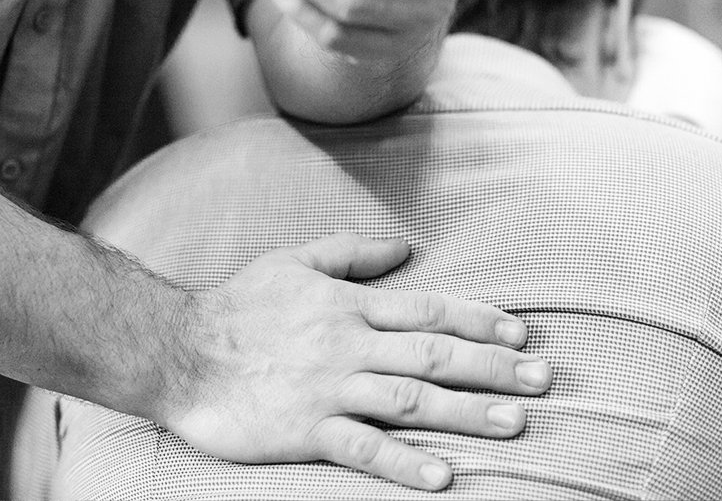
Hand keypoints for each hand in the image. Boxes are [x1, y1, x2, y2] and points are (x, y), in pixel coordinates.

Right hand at [156, 233, 550, 491]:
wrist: (179, 350)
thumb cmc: (239, 305)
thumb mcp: (294, 261)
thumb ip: (351, 252)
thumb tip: (405, 245)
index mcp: (348, 305)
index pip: (429, 309)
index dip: (480, 319)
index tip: (520, 333)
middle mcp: (348, 345)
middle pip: (433, 355)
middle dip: (493, 367)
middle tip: (542, 380)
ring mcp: (329, 389)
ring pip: (410, 400)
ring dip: (466, 413)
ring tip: (515, 424)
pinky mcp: (305, 430)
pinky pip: (363, 448)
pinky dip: (403, 462)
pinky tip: (443, 477)